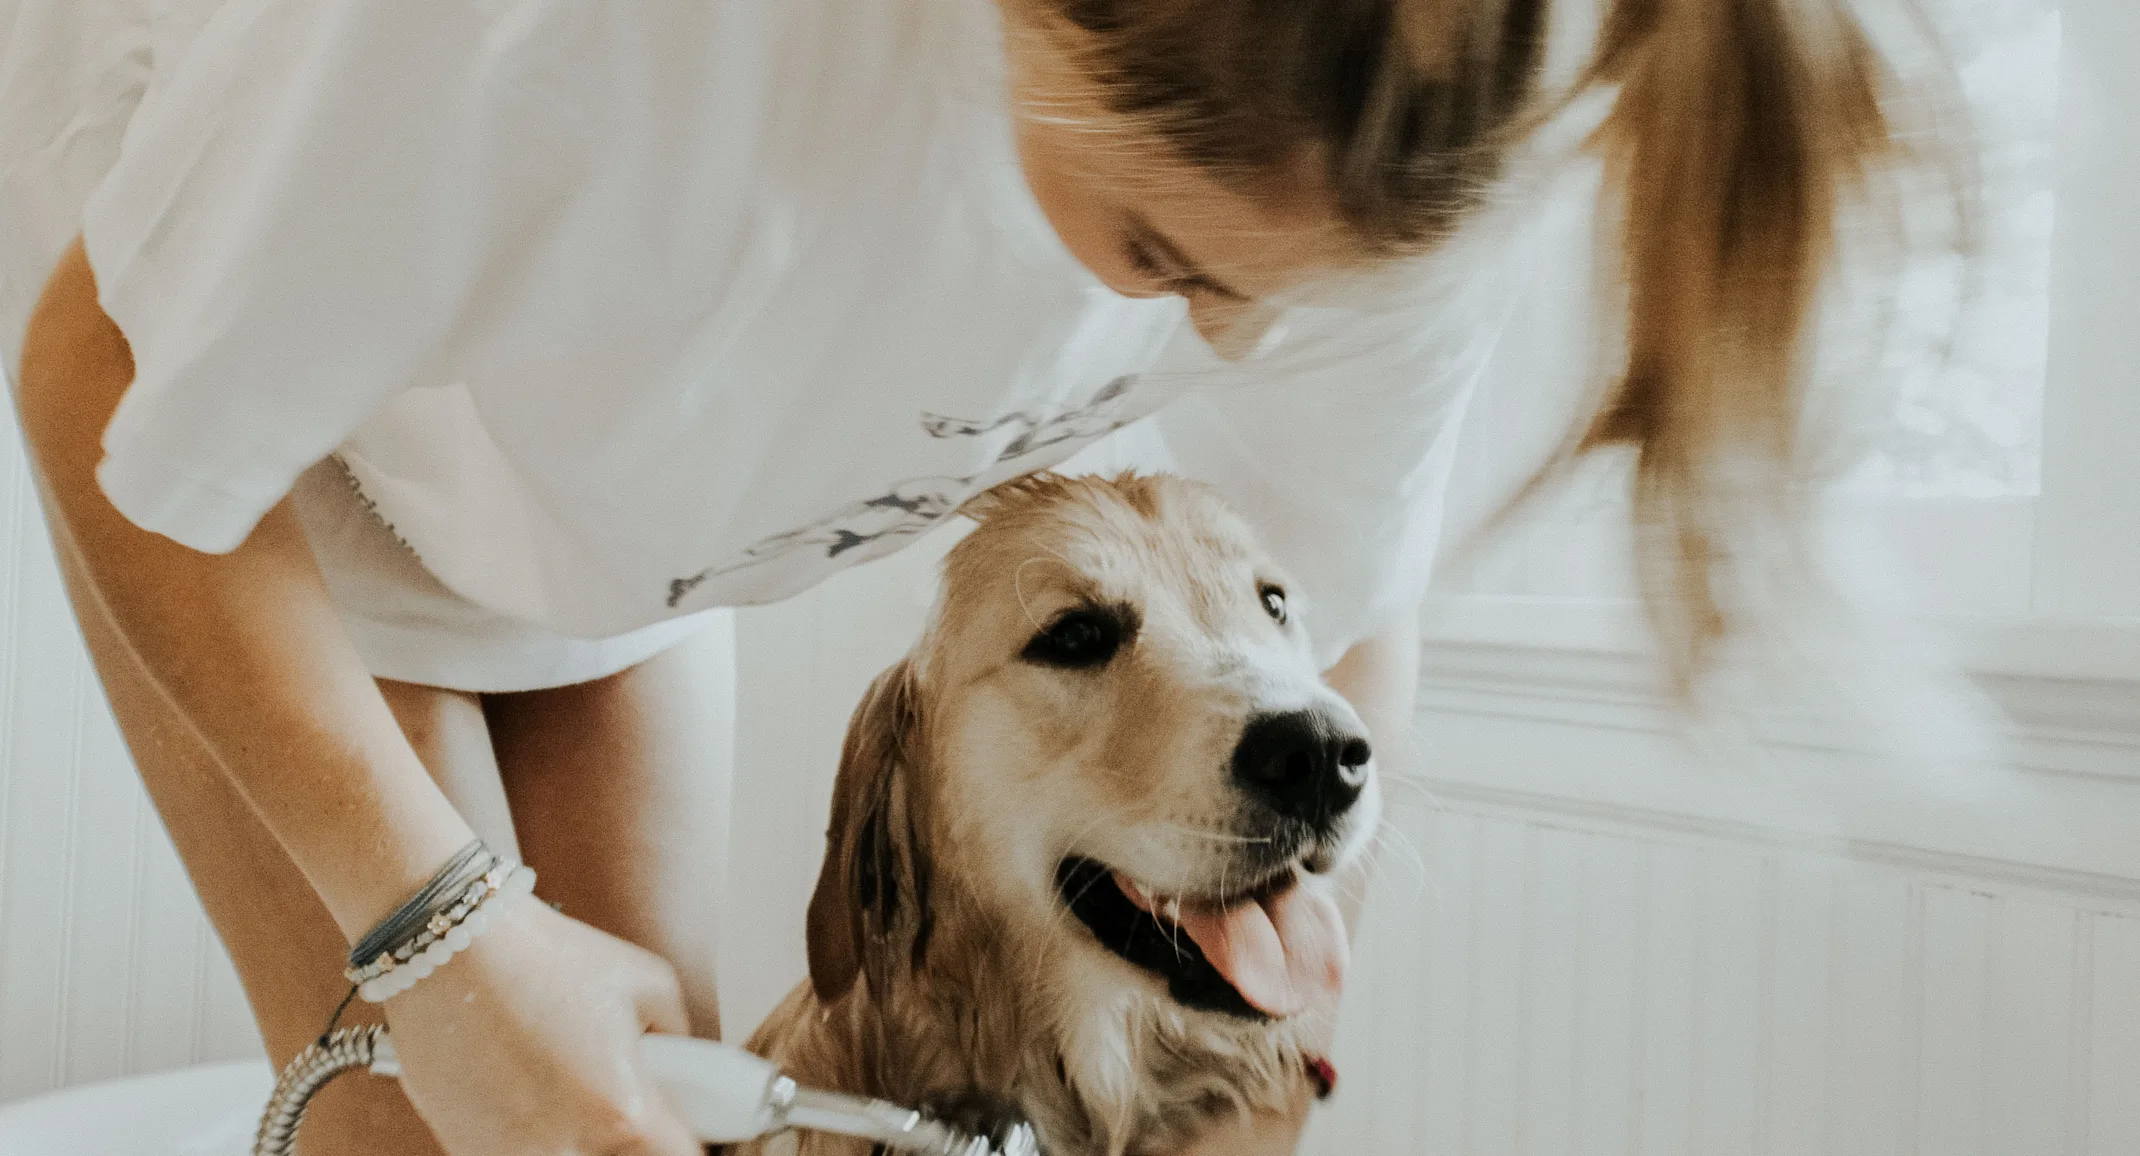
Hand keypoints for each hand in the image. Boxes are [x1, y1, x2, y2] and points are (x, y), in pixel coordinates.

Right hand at [382, 898, 699, 1155]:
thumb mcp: (650, 983)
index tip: (680, 1126)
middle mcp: (568, 1148)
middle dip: (628, 1136)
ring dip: (578, 1135)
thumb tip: (689, 1071)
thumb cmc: (547, 956)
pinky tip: (520, 1085)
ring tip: (563, 1082)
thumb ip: (682, 1040)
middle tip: (617, 1094)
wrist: (451, 949)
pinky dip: (530, 1130)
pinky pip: (522, 1152)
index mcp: (623, 1112)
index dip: (685, 1142)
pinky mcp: (468, 1151)